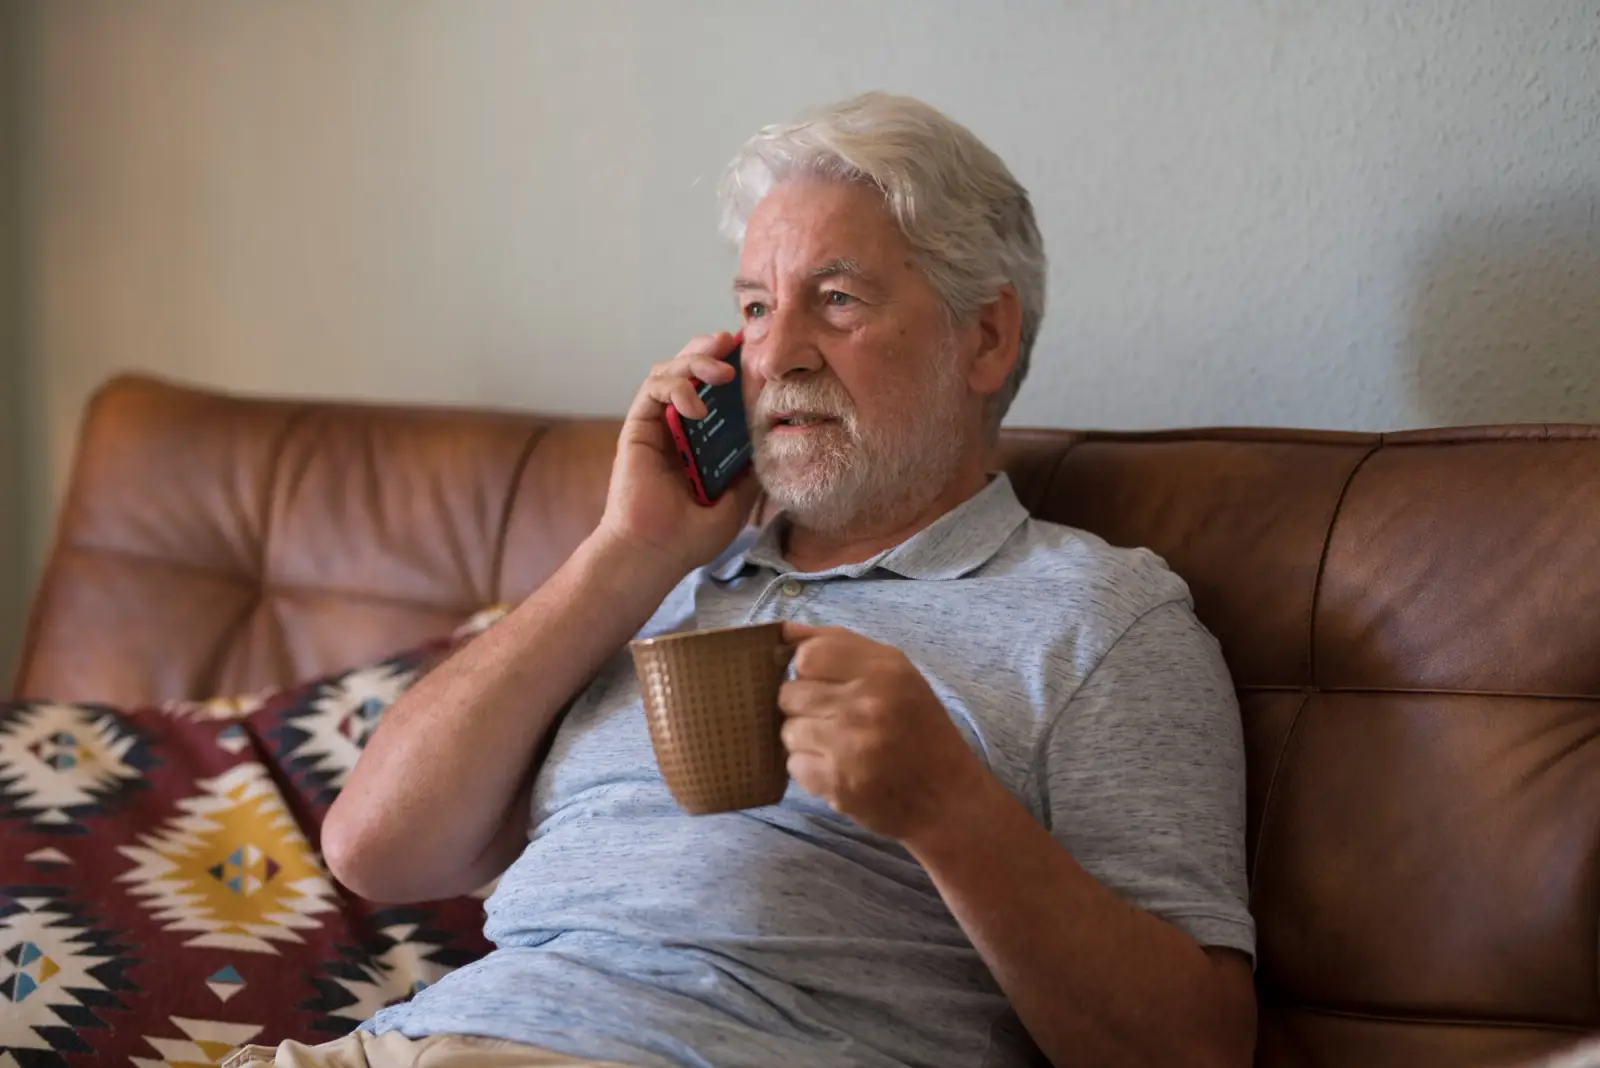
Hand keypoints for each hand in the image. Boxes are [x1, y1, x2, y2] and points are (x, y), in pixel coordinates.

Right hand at [595, 332, 762, 576]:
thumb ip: (751, 467)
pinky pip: (653, 389)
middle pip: (692, 369)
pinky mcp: (638, 426)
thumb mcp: (738, 498)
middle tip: (734, 343)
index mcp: (703, 439)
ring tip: (721, 372)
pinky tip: (695, 407)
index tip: (756, 355)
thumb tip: (775, 438)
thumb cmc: (691, 535)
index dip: (733, 366)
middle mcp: (679, 426)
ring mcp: (658, 424)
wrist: (656, 554)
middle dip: (712, 349)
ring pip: (671, 370)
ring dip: (696, 360)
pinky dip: (676, 387)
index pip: (718, 391)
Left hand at [778, 623, 988, 840]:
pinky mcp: (838, 783)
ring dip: (805, 740)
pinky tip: (838, 770)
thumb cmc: (919, 729)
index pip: (808, 654)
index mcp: (884, 669)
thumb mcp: (897, 674)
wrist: (948, 798)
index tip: (823, 684)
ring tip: (837, 746)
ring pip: (788, 731)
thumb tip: (784, 631)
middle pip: (790, 693)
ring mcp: (850, 745)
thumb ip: (840, 645)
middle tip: (832, 720)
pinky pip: (793, 765)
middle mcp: (867, 703)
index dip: (807, 671)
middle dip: (802, 707)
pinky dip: (810, 769)